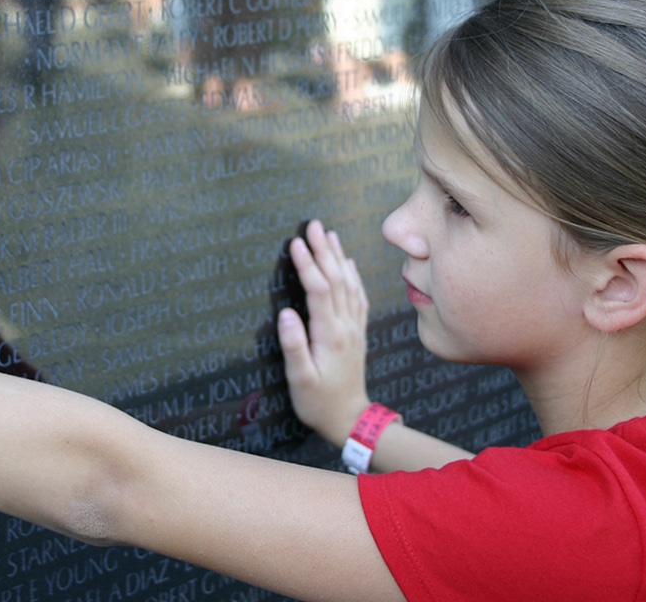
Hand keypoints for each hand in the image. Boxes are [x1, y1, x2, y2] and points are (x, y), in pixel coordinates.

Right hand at [277, 220, 370, 447]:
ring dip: (339, 257)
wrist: (349, 418)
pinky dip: (354, 277)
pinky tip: (349, 264)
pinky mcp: (357, 333)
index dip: (307, 264)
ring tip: (330, 235)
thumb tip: (286, 313)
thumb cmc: (318, 402)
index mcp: (329, 334)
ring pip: (349, 284)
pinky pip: (358, 297)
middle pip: (336, 279)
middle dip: (323, 250)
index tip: (295, 242)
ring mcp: (354, 328)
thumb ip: (294, 346)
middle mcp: (345, 326)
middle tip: (314, 225)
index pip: (319, 290)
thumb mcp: (300, 379)